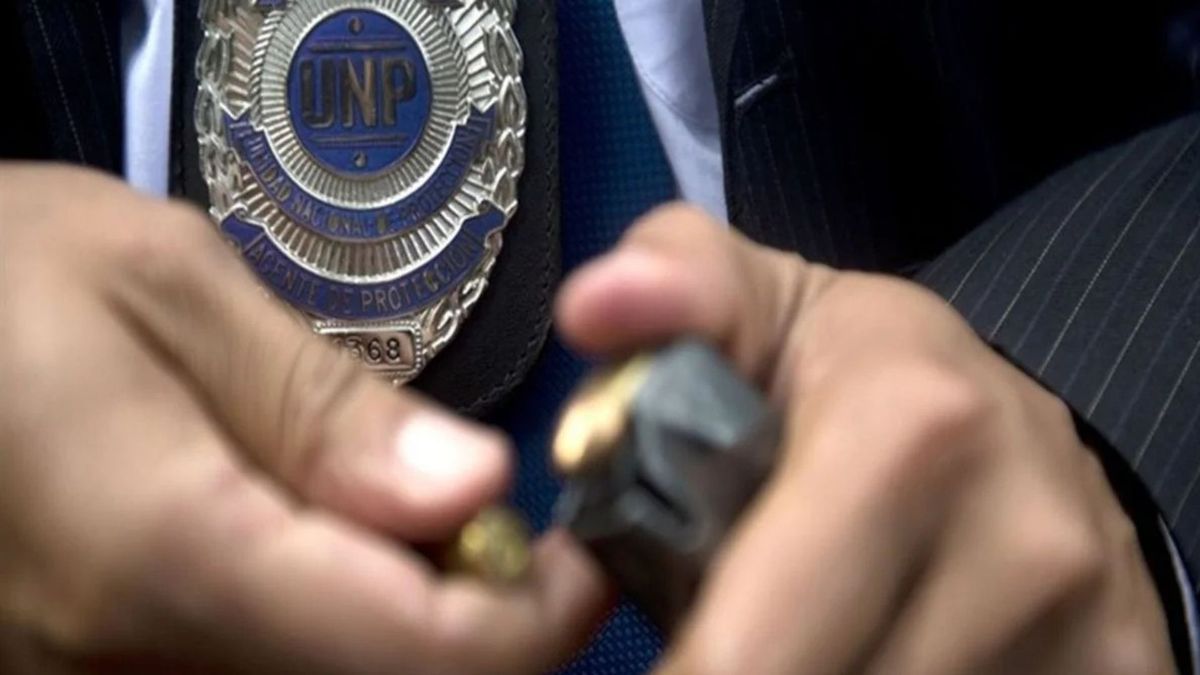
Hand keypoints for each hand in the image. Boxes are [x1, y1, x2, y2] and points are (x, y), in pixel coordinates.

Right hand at [0, 165, 605, 673]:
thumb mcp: (164, 287)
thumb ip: (323, 408)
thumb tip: (473, 492)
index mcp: (163, 556)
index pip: (420, 656)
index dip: (537, 623)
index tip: (585, 558)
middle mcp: (123, 668)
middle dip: (475, 634)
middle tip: (499, 535)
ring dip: (401, 638)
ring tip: (410, 535)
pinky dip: (325, 639)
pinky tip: (323, 559)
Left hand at [556, 204, 1173, 674]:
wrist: (1027, 429)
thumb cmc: (863, 370)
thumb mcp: (759, 303)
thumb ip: (670, 292)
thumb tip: (592, 309)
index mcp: (911, 430)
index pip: (752, 647)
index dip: (689, 673)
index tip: (651, 667)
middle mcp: (1019, 542)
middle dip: (744, 672)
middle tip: (714, 634)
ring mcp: (1084, 625)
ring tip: (790, 627)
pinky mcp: (1124, 669)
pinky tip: (862, 643)